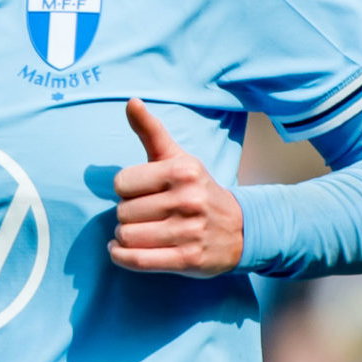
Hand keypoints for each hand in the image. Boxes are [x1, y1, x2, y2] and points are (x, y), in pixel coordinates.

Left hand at [109, 97, 243, 276]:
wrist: (241, 229)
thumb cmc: (197, 190)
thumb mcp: (178, 158)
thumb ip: (151, 131)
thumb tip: (131, 101)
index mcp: (182, 171)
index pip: (121, 183)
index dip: (125, 190)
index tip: (140, 192)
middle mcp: (187, 200)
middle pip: (122, 212)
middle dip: (126, 215)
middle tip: (145, 214)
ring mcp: (189, 231)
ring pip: (127, 236)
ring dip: (123, 237)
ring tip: (138, 232)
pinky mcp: (188, 259)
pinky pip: (137, 260)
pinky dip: (121, 257)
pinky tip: (121, 250)